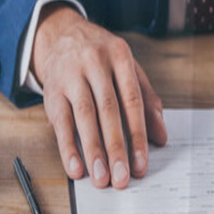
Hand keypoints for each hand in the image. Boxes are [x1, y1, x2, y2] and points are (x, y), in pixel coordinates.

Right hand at [31, 4, 167, 187]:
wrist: (62, 35)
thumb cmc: (102, 58)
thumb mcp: (128, 69)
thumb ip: (147, 100)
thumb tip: (161, 136)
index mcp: (120, 56)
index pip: (133, 100)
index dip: (138, 134)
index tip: (142, 163)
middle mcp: (95, 63)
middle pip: (109, 110)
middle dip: (117, 148)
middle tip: (122, 177)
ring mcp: (71, 75)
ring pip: (84, 117)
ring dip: (93, 151)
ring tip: (101, 178)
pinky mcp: (52, 90)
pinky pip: (60, 122)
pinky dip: (68, 147)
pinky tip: (75, 168)